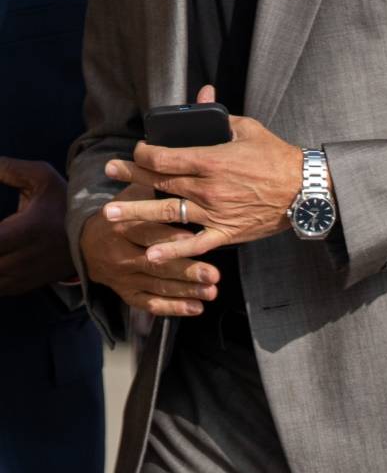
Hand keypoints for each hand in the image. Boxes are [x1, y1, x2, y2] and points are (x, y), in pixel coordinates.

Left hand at [0, 157, 74, 293]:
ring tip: (2, 240)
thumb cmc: (64, 203)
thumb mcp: (42, 178)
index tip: (0, 224)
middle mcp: (24, 258)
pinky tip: (2, 255)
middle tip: (0, 230)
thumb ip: (11, 170)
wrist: (92, 237)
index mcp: (27, 230)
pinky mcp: (20, 287)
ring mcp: (22, 276)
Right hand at [81, 181, 218, 315]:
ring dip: (186, 291)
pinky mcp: (127, 293)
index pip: (147, 233)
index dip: (169, 237)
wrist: (87, 244)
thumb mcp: (131, 197)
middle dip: (186, 270)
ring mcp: (124, 277)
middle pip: (156, 264)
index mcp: (122, 227)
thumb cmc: (122, 213)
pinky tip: (197, 309)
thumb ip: (151, 186)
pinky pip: (150, 303)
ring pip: (157, 286)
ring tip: (212, 292)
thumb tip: (173, 163)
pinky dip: (173, 308)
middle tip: (213, 275)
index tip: (193, 238)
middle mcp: (121, 255)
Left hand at [102, 85, 302, 263]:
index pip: (165, 157)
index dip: (144, 152)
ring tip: (110, 213)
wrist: (304, 190)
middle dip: (131, 175)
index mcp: (212, 159)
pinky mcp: (225, 232)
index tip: (137, 150)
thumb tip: (204, 94)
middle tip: (109, 171)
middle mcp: (208, 188)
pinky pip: (195, 244)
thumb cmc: (277, 156)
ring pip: (167, 212)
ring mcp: (215, 213)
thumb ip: (220, 115)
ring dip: (136, 211)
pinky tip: (151, 253)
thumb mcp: (249, 129)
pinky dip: (173, 250)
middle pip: (160, 181)